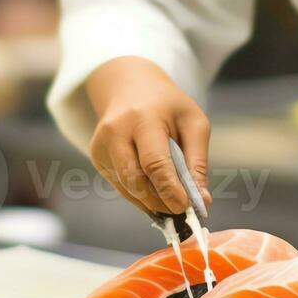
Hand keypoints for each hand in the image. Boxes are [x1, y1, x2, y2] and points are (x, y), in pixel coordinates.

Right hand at [84, 56, 211, 215]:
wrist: (130, 86)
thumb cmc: (168, 105)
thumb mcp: (193, 123)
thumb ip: (198, 162)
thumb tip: (201, 201)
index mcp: (142, 118)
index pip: (154, 162)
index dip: (169, 189)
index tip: (186, 207)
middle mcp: (115, 132)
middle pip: (135, 180)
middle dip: (160, 201)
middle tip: (182, 211)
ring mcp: (101, 146)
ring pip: (127, 188)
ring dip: (152, 202)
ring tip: (172, 201)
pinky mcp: (96, 157)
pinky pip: (121, 186)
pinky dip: (141, 194)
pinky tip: (155, 190)